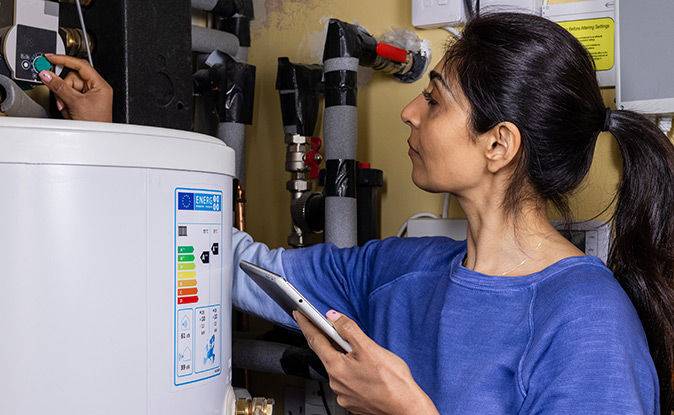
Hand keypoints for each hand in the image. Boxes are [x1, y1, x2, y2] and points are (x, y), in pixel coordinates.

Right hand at [38, 54, 112, 121]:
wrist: (95, 140)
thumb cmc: (95, 124)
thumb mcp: (75, 102)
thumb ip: (60, 87)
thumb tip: (47, 75)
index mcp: (100, 85)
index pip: (81, 65)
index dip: (65, 60)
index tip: (51, 58)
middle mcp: (95, 89)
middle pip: (71, 77)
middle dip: (64, 88)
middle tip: (63, 99)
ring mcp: (88, 96)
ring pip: (67, 87)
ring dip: (63, 98)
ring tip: (68, 108)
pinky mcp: (82, 103)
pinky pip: (67, 96)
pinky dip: (64, 103)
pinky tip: (69, 111)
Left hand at [294, 310, 438, 414]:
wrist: (407, 408)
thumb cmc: (393, 381)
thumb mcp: (370, 348)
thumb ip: (349, 330)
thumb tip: (333, 317)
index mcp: (336, 367)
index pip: (315, 340)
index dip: (306, 324)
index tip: (299, 314)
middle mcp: (336, 383)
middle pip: (327, 353)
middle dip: (331, 340)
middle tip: (337, 328)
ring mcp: (343, 393)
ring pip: (338, 367)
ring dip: (344, 357)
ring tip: (363, 354)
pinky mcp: (352, 401)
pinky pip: (347, 380)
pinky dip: (352, 370)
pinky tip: (365, 369)